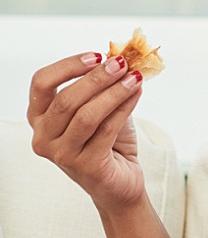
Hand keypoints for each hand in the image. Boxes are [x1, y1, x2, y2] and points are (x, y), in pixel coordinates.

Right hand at [28, 52, 146, 210]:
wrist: (120, 182)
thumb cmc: (108, 142)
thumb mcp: (102, 108)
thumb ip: (103, 86)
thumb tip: (119, 56)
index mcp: (39, 118)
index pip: (41, 83)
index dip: (68, 66)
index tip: (97, 55)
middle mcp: (43, 137)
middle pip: (65, 99)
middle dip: (97, 78)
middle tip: (122, 63)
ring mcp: (62, 155)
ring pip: (86, 115)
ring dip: (113, 92)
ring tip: (135, 77)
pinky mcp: (86, 166)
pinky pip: (106, 130)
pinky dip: (124, 108)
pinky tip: (138, 93)